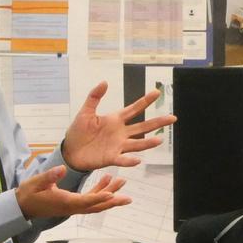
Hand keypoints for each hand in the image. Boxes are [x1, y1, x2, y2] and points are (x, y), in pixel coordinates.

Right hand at [15, 166, 126, 220]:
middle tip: (127, 198)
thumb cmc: (29, 194)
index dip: (100, 197)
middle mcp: (72, 207)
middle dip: (112, 201)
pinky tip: (105, 180)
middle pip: (96, 206)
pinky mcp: (71, 203)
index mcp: (65, 202)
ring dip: (109, 195)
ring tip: (121, 183)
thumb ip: (50, 176)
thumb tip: (61, 168)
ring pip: (95, 203)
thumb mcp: (37, 182)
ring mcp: (72, 206)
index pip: (85, 201)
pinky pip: (89, 199)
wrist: (22, 205)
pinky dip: (99, 191)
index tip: (113, 194)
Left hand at [59, 84, 175, 171]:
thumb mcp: (85, 112)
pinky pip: (122, 159)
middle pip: (143, 127)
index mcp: (115, 120)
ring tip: (159, 140)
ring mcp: (117, 146)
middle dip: (157, 122)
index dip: (145, 101)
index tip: (157, 92)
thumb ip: (94, 97)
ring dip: (148, 143)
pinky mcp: (111, 158)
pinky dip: (129, 160)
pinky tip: (138, 160)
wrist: (70, 151)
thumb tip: (104, 82)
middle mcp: (121, 133)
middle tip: (173, 118)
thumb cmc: (78, 131)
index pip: (134, 109)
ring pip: (137, 144)